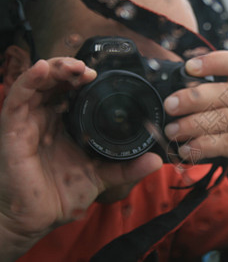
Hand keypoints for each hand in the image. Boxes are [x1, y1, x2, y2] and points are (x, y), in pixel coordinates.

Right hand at [0, 58, 161, 255]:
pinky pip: (16, 99)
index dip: (83, 80)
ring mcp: (28, 122)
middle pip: (54, 82)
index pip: (71, 92)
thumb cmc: (63, 194)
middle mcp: (45, 118)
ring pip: (36, 83)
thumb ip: (127, 168)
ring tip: (73, 66)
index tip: (100, 76)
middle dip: (69, 69)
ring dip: (54, 69)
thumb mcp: (101, 176)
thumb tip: (156, 161)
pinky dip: (28, 81)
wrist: (37, 218)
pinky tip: (41, 69)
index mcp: (64, 124)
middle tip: (87, 68)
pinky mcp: (13, 130)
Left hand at [163, 51, 227, 190]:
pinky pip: (225, 143)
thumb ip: (213, 97)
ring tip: (172, 131)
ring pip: (223, 119)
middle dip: (192, 98)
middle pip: (226, 92)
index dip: (214, 61)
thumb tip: (175, 93)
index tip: (189, 66)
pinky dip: (202, 146)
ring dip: (191, 125)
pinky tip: (187, 149)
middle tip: (170, 105)